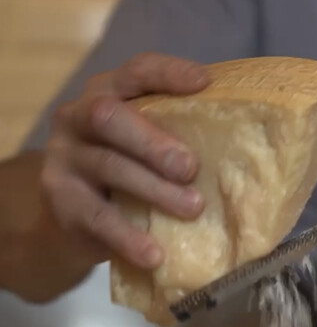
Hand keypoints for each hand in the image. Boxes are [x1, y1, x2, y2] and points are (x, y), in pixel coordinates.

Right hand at [42, 53, 209, 268]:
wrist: (73, 218)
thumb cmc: (128, 171)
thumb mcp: (145, 146)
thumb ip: (177, 135)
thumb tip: (245, 148)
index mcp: (107, 93)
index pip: (136, 71)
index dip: (168, 73)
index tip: (205, 84)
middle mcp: (77, 117)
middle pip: (110, 117)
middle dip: (153, 141)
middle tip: (191, 167)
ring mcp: (64, 159)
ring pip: (108, 167)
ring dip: (154, 189)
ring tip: (192, 208)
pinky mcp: (61, 202)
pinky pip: (97, 219)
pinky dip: (129, 237)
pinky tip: (155, 254)